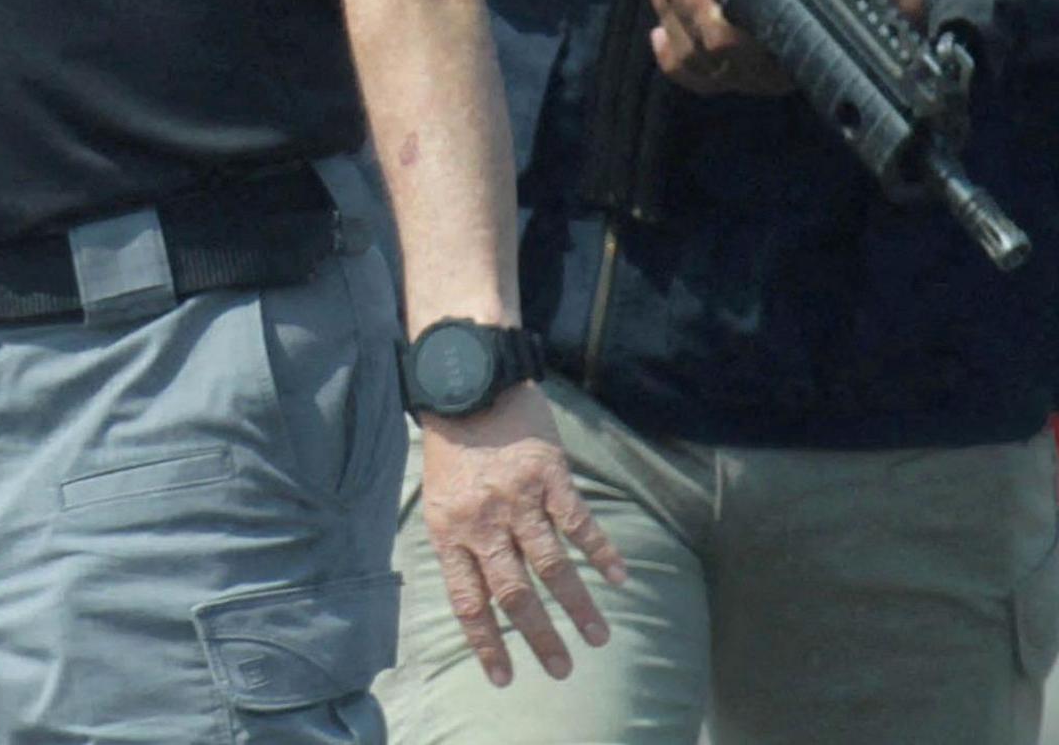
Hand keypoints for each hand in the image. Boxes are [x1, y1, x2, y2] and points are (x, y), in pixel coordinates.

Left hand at [417, 383, 626, 685]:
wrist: (466, 380)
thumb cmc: (451, 444)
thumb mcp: (439, 496)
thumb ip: (459, 540)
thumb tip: (480, 589)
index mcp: (448, 530)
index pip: (467, 601)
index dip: (486, 643)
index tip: (504, 678)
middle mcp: (482, 522)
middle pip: (514, 594)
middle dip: (539, 638)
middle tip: (562, 670)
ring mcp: (518, 500)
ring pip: (552, 567)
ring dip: (578, 607)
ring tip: (598, 637)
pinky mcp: (549, 477)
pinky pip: (579, 524)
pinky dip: (602, 553)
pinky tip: (620, 578)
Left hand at [646, 0, 891, 96]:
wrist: (866, 24)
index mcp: (791, 47)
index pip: (731, 39)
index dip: (702, 7)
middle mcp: (766, 73)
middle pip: (702, 46)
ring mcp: (746, 80)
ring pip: (690, 58)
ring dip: (667, 12)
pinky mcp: (732, 80)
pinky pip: (691, 77)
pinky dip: (670, 55)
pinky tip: (658, 30)